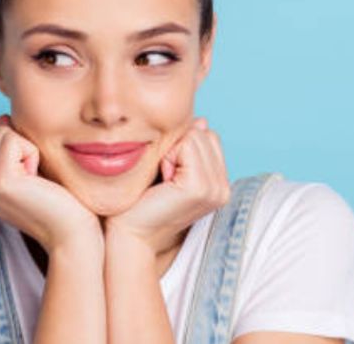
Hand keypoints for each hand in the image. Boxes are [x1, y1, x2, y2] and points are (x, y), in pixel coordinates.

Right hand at [0, 114, 102, 252]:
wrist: (74, 234)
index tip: (33, 176)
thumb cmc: (63, 202)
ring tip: (38, 180)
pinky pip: (12, 140)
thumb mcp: (33, 171)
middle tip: (37, 179)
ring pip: (1, 132)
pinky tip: (38, 179)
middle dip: (21, 145)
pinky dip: (31, 153)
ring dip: (28, 149)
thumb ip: (14, 147)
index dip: (17, 147)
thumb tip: (2, 118)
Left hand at [103, 117, 229, 254]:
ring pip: (196, 137)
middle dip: (178, 146)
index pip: (209, 137)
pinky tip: (162, 179)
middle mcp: (223, 187)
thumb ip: (187, 146)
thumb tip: (202, 120)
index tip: (167, 172)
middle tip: (163, 176)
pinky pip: (187, 145)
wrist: (130, 233)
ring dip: (172, 151)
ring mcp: (215, 189)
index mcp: (220, 183)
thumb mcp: (168, 168)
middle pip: (205, 134)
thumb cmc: (141, 200)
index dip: (182, 145)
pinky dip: (168, 156)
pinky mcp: (200, 187)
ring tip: (163, 178)